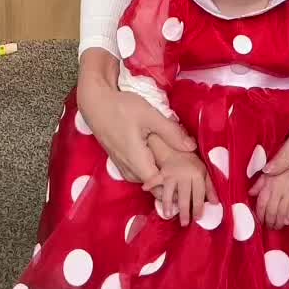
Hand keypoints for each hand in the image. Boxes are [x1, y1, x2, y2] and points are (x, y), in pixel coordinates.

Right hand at [77, 55, 196, 186]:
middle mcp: (128, 170)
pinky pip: (138, 172)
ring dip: (160, 174)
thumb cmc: (122, 108)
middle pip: (152, 184)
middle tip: (186, 168)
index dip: (173, 184)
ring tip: (176, 162)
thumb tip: (192, 147)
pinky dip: (150, 168)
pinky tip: (160, 156)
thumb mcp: (150, 116)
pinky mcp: (120, 161)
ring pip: (145, 179)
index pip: (157, 186)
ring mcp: (122, 166)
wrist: (96, 103)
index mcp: (136, 161)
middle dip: (169, 180)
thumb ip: (171, 133)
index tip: (186, 175)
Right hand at [142, 148, 216, 225]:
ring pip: (169, 190)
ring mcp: (173, 173)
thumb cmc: (194, 164)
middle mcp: (185, 175)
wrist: (180, 148)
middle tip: (184, 223)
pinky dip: (150, 182)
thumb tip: (216, 203)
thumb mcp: (205, 173)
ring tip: (168, 214)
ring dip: (168, 202)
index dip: (198, 206)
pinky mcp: (163, 171)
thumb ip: (210, 188)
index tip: (198, 218)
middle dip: (184, 210)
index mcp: (197, 174)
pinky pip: (156, 178)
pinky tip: (145, 188)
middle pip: (184, 195)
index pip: (198, 193)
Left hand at [252, 168, 288, 228]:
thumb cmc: (283, 169)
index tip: (261, 221)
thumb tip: (250, 193)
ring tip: (278, 226)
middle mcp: (278, 188)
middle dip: (270, 222)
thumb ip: (259, 184)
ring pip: (282, 212)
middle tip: (270, 226)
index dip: (260, 215)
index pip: (261, 203)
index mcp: (269, 183)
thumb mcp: (268, 173)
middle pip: (271, 210)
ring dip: (279, 222)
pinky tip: (287, 221)